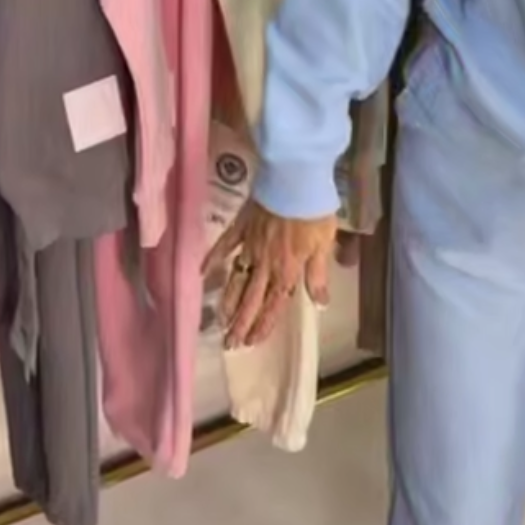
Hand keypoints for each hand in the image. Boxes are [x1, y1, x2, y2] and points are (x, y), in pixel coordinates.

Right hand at [205, 199, 337, 350]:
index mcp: (286, 270)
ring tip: (219, 319)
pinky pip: (223, 247)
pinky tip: (201, 273)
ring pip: (236, 279)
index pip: (274, 304)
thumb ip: (317, 276)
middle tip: (229, 342)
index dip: (263, 324)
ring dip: (228, 301)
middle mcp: (264, 264)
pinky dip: (212, 260)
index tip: (251, 342)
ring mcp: (249, 246)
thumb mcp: (323, 246)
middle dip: (240, 322)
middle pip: (251, 298)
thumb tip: (320, 305)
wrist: (293, 182)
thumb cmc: (313, 213)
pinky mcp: (240, 228)